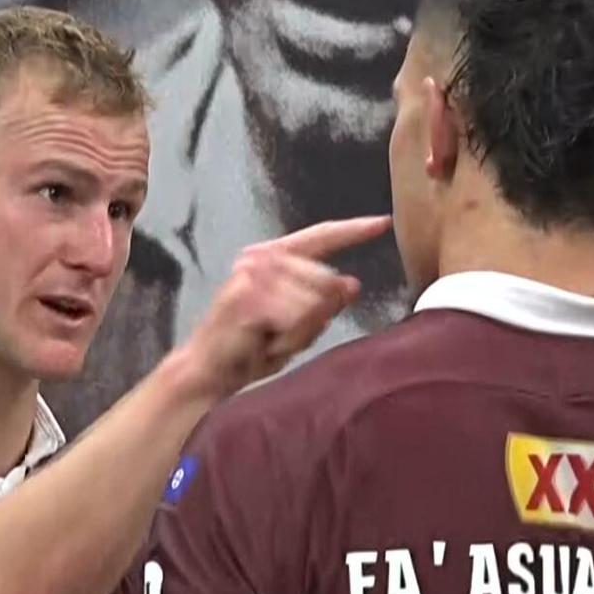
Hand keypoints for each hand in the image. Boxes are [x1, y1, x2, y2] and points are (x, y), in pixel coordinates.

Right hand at [179, 215, 392, 397]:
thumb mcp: (296, 325)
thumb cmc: (250, 348)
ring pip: (314, 301)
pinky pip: (296, 317)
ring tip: (271, 340)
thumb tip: (353, 283)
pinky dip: (289, 338)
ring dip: (300, 332)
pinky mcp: (248, 297)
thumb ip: (323, 302)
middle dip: (315, 316)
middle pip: (326, 278)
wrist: (209, 370)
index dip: (353, 230)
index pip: (321, 236)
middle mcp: (261, 258)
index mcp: (274, 257)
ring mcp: (252, 274)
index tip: (383, 223)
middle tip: (283, 336)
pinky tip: (265, 343)